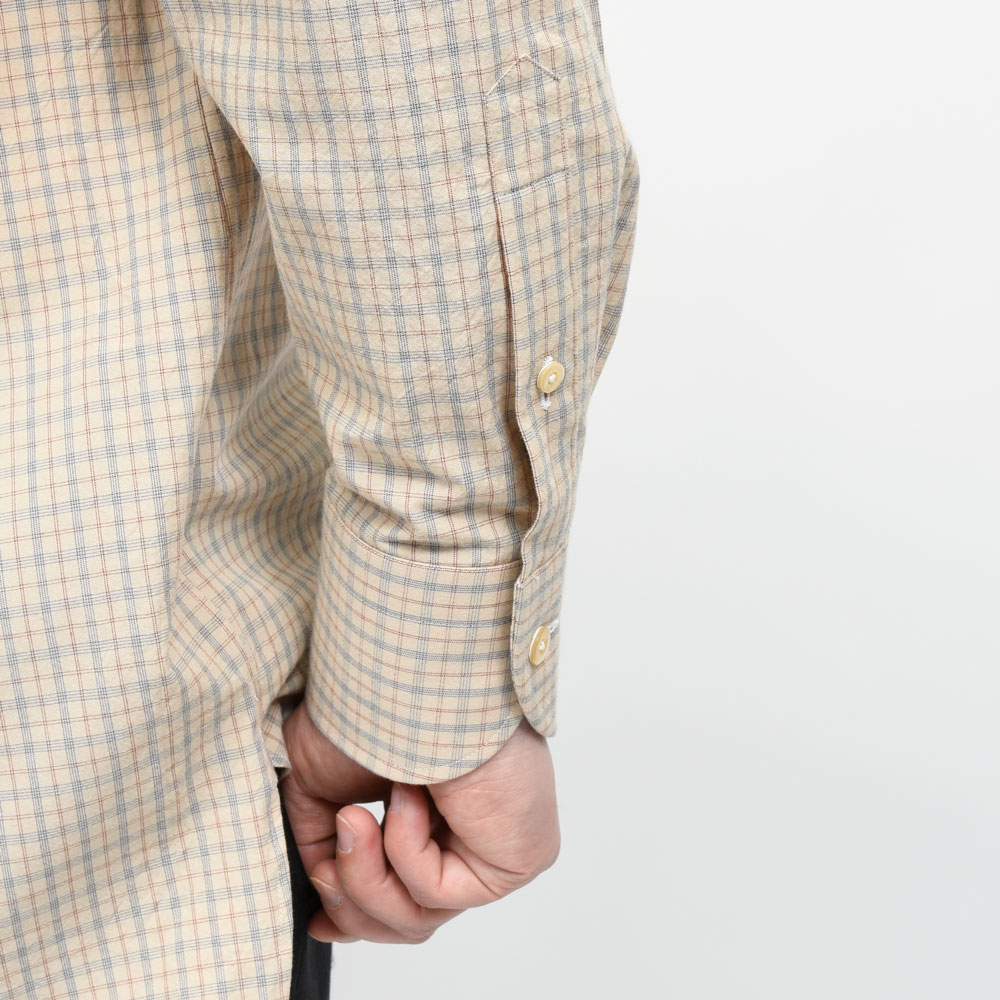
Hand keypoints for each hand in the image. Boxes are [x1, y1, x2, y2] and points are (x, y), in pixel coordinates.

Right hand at [280, 703, 559, 944]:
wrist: (406, 677)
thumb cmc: (370, 705)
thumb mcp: (321, 782)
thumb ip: (322, 837)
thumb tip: (321, 878)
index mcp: (435, 811)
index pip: (402, 893)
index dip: (353, 914)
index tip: (317, 920)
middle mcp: (470, 829)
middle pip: (406, 922)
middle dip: (352, 904)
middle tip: (324, 870)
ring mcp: (496, 844)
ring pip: (417, 919)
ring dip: (366, 876)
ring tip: (353, 819)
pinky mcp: (518, 856)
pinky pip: (439, 892)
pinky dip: (406, 848)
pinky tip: (410, 797)